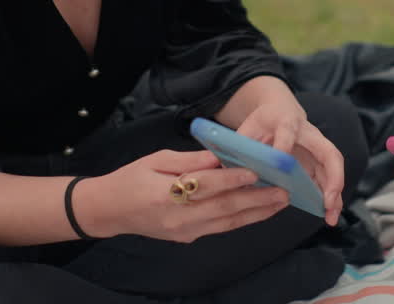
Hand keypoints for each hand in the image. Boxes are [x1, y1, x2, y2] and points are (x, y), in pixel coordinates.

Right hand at [80, 149, 288, 241]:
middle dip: (256, 199)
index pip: (205, 185)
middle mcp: (178, 217)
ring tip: (280, 201)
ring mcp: (184, 231)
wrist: (110, 211)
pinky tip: (259, 210)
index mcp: (165, 194)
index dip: (231, 178)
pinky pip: (220, 227)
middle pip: (223, 208)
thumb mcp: (156, 159)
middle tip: (283, 190)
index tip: (256, 170)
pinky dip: (242, 218)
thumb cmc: (132, 178)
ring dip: (256, 212)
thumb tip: (219, 154)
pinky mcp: (188, 237)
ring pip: (227, 222)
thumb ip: (189, 158)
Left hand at [237, 98, 346, 225]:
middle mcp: (308, 133)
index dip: (284, 145)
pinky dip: (330, 198)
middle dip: (331, 177)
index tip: (281, 160)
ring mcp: (317, 147)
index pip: (287, 131)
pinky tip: (327, 215)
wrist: (278, 110)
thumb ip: (239, 149)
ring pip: (333, 169)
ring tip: (331, 217)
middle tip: (327, 201)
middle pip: (327, 152)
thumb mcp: (247, 130)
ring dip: (335, 194)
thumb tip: (224, 173)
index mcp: (285, 120)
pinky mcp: (318, 161)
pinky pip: (329, 179)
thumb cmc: (261, 124)